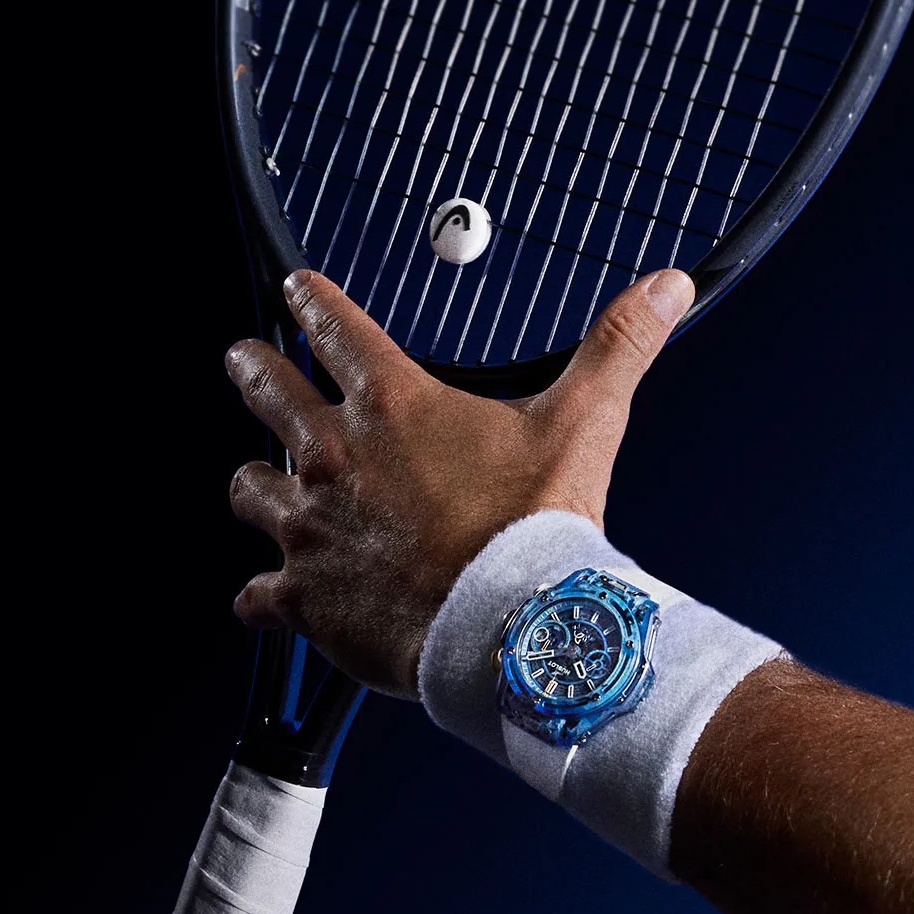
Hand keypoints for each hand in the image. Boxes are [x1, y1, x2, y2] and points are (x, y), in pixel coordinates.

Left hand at [226, 267, 694, 697]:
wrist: (506, 626)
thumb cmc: (537, 530)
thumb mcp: (584, 424)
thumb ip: (619, 346)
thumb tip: (666, 287)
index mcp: (393, 404)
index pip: (330, 324)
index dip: (310, 299)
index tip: (297, 290)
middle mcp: (334, 456)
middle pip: (266, 389)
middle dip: (254, 369)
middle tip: (247, 360)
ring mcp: (309, 528)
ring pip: (249, 488)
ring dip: (257, 484)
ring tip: (261, 485)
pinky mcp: (303, 596)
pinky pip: (256, 595)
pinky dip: (262, 597)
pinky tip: (268, 601)